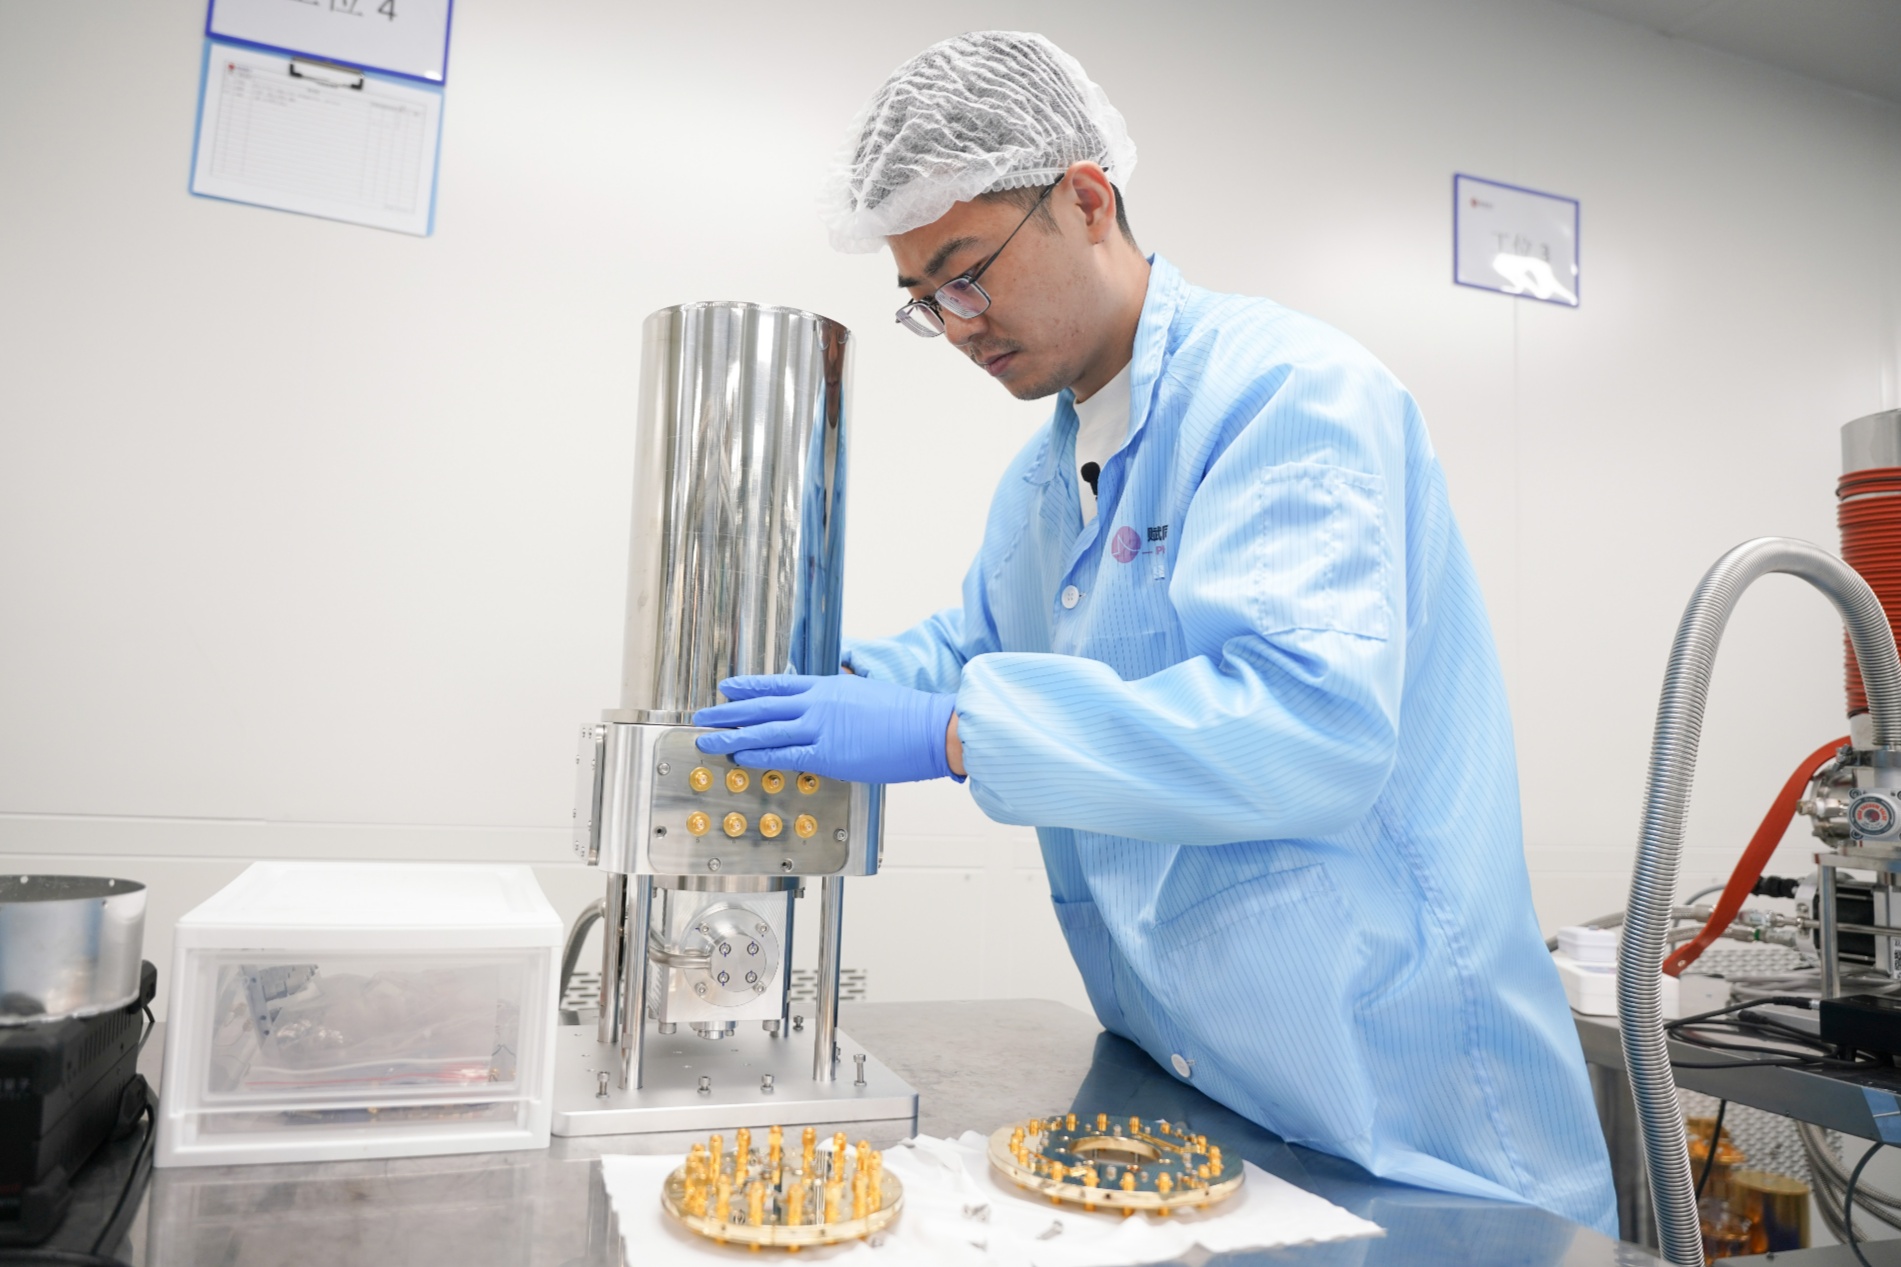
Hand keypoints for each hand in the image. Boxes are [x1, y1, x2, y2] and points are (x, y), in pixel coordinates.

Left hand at [693, 674, 956, 783]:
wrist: (927, 728)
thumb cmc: (904, 714)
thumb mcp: (865, 692)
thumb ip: (839, 696)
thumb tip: (825, 700)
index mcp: (827, 685)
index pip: (777, 684)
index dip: (748, 687)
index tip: (726, 688)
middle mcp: (818, 703)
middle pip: (762, 706)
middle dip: (729, 712)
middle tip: (703, 716)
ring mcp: (820, 728)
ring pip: (765, 731)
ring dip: (732, 736)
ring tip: (708, 740)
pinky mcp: (828, 754)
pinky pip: (784, 755)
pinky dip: (759, 756)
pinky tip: (740, 757)